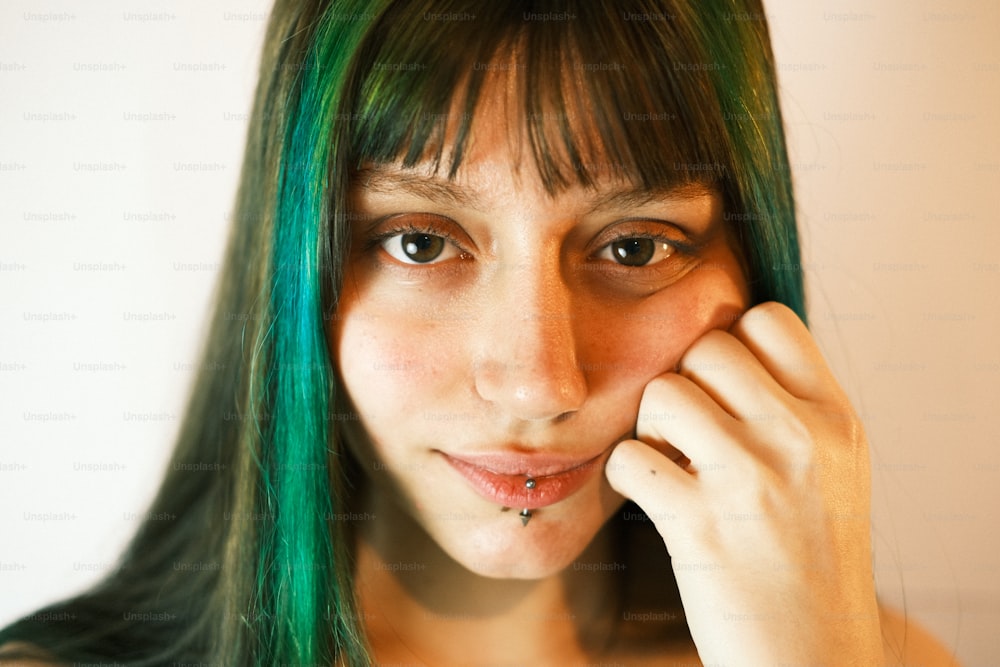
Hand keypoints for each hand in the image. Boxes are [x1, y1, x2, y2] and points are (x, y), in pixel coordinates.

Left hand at [605, 301, 881, 664]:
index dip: (733, 342)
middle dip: (686, 383)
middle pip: (705, 347)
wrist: (812, 658)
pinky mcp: (697, 524)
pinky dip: (628, 476)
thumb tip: (718, 341)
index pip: (768, 318)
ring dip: (652, 428)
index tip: (724, 387)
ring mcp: (749, 480)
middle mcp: (800, 439)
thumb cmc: (812, 559)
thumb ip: (791, 404)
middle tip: (692, 433)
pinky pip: (629, 457)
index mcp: (836, 419)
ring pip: (661, 393)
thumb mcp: (834, 469)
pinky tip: (655, 500)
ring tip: (675, 466)